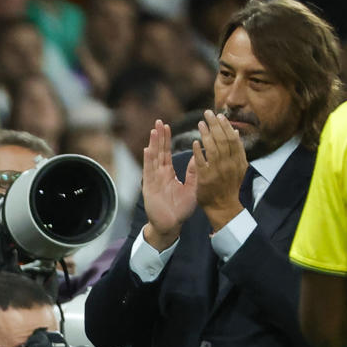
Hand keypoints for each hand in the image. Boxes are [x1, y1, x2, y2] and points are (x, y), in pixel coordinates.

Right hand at [140, 119, 197, 249]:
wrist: (171, 225)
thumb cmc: (180, 209)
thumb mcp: (192, 187)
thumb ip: (193, 172)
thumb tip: (198, 156)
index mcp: (168, 174)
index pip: (166, 153)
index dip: (167, 140)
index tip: (167, 126)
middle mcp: (159, 175)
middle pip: (158, 152)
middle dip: (159, 137)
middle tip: (159, 122)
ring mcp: (153, 180)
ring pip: (153, 159)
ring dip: (153, 144)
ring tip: (154, 130)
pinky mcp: (150, 188)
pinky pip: (149, 172)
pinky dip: (148, 161)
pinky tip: (148, 149)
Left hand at [189, 110, 248, 231]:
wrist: (224, 207)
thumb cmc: (228, 186)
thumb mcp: (237, 167)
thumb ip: (236, 151)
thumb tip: (235, 132)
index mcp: (239, 161)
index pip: (233, 139)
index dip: (226, 126)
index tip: (220, 116)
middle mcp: (230, 164)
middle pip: (224, 140)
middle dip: (216, 125)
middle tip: (208, 113)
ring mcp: (218, 171)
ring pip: (214, 149)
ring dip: (207, 134)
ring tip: (200, 123)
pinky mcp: (206, 179)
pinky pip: (202, 162)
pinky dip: (199, 151)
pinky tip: (194, 142)